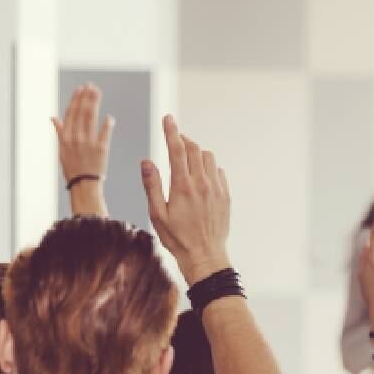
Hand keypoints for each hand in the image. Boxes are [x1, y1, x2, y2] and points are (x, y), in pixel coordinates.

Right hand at [53, 84, 112, 216]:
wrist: (83, 184)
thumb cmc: (72, 166)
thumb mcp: (61, 149)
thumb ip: (60, 131)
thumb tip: (53, 117)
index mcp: (65, 137)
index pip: (71, 114)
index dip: (75, 100)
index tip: (80, 89)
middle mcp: (75, 138)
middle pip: (81, 113)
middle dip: (86, 97)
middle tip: (91, 86)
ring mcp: (88, 143)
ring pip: (91, 118)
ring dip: (94, 103)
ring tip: (97, 92)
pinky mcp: (101, 149)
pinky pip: (104, 133)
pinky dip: (107, 124)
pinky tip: (109, 116)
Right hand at [141, 115, 230, 284]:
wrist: (205, 255)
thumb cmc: (177, 238)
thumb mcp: (157, 214)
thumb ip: (152, 185)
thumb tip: (147, 161)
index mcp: (183, 186)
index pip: (177, 150)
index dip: (171, 131)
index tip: (167, 118)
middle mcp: (202, 183)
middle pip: (194, 149)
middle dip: (183, 140)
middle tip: (174, 139)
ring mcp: (217, 188)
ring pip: (208, 158)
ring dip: (196, 153)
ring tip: (186, 159)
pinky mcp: (226, 195)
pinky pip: (218, 171)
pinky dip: (208, 167)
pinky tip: (200, 175)